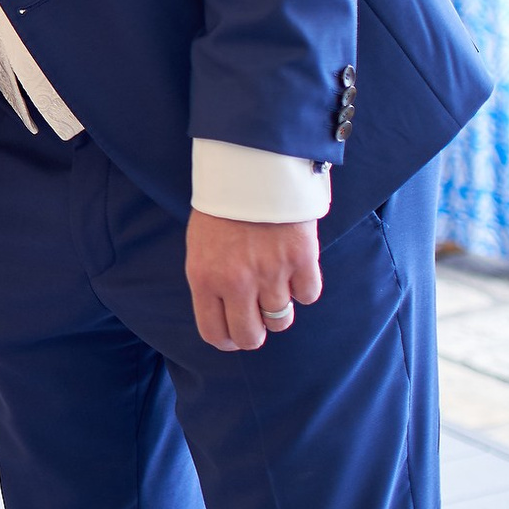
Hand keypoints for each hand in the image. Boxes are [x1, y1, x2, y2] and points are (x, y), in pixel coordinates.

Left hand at [184, 210, 320, 350]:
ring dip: (279, 308)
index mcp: (204, 278)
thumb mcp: (200, 247)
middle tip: (259, 318)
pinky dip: (304, 288)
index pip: (215, 333)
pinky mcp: (301, 259)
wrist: (250, 168)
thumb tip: (227, 318)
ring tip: (275, 284)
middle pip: (251, 337)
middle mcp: (236, 281)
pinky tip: (295, 270)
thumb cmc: (221, 208)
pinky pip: (308, 295)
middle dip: (255, 333)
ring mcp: (270, 272)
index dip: (228, 340)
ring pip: (282, 320)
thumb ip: (211, 284)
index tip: (235, 334)